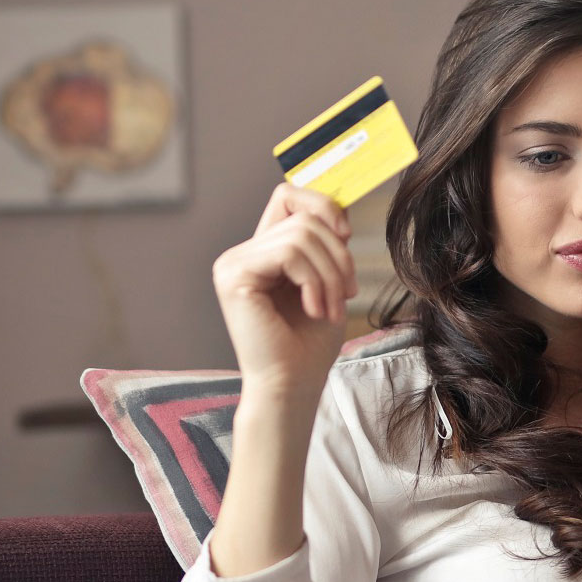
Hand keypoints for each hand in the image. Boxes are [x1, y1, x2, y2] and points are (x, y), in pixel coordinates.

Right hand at [212, 183, 357, 397]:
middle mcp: (242, 253)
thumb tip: (342, 206)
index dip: (322, 205)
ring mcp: (233, 263)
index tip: (346, 236)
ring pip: (301, 235)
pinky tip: (315, 310)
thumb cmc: (309, 344)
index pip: (288, 195)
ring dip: (330, 275)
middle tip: (347, 295)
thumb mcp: (327, 282)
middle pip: (303, 218)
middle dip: (338, 256)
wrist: (292, 385)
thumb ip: (326, 243)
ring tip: (330, 308)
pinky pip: (288, 253)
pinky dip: (314, 281)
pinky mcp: (234, 276)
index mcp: (262, 252)